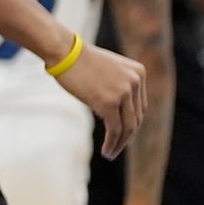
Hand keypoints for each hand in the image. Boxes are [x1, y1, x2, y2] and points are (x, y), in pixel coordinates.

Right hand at [54, 41, 145, 158]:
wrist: (63, 51)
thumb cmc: (78, 59)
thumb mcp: (108, 69)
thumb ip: (119, 85)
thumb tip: (116, 113)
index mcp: (138, 73)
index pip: (140, 106)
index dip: (131, 122)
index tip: (122, 135)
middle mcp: (135, 82)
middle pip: (136, 118)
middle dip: (126, 136)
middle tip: (116, 147)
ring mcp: (124, 92)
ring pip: (128, 127)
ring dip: (120, 143)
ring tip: (110, 153)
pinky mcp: (109, 103)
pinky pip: (114, 129)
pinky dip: (112, 142)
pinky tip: (106, 151)